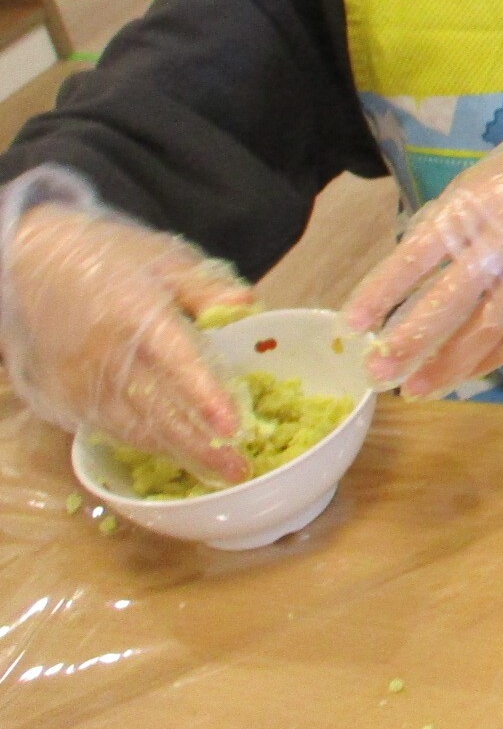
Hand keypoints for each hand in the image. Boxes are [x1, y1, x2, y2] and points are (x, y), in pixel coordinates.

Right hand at [0, 178, 255, 482]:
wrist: (31, 263)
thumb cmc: (108, 258)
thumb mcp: (162, 258)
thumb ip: (205, 288)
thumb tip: (247, 307)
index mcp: (134, 314)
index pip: (175, 362)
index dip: (204, 397)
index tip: (231, 427)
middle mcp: (104, 354)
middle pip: (156, 408)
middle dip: (198, 444)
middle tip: (237, 470)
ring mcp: (79, 380)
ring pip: (132, 426)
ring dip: (174, 451)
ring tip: (215, 470)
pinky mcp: (63, 396)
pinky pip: (109, 426)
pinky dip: (144, 442)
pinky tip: (173, 452)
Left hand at [343, 97, 502, 398]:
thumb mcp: (478, 184)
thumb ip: (445, 226)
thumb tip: (405, 274)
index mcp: (472, 208)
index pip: (417, 255)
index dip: (383, 291)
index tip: (352, 323)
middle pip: (451, 301)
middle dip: (411, 340)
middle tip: (378, 371)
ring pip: (488, 328)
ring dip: (450, 364)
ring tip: (417, 390)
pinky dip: (490, 358)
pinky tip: (463, 375)